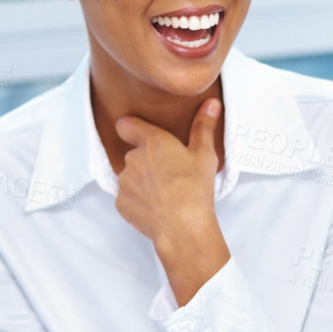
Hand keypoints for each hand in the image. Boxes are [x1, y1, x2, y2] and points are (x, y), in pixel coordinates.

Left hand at [114, 100, 229, 305]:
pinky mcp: (121, 203)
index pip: (126, 124)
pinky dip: (139, 201)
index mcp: (152, 142)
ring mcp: (125, 182)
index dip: (132, 127)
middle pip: (135, 153)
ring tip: (165, 193)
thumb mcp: (204, 154)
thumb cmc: (195, 189)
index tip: (140, 133)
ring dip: (143, 181)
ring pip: (131, 176)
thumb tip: (211, 103)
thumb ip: (204, 126)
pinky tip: (157, 207)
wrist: (183, 228)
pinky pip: (128, 197)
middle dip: (147, 160)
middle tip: (170, 173)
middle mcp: (133, 158)